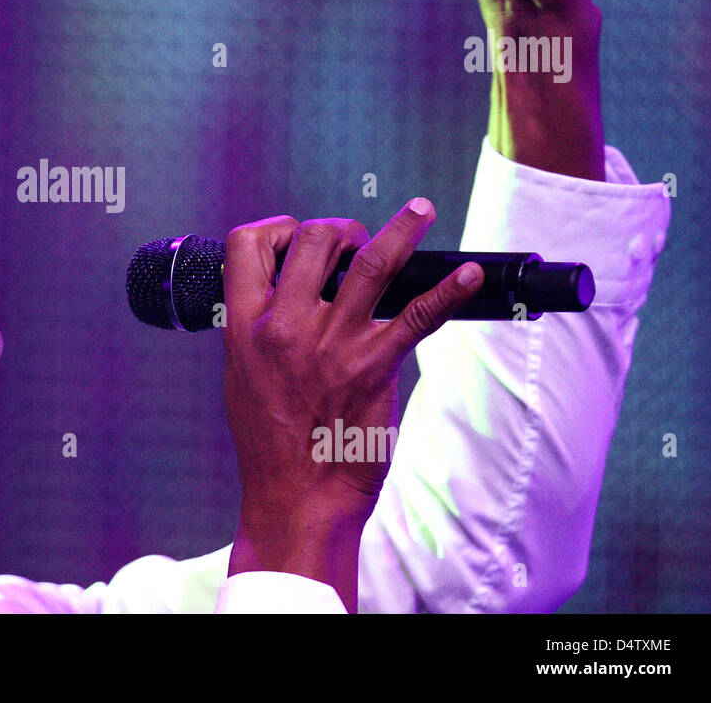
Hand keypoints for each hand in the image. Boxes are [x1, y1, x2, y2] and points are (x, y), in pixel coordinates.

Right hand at [222, 199, 482, 608]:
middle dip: (341, 230)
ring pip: (371, 263)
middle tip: (356, 243)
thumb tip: (283, 296)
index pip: (249, 245)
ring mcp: (333, 343)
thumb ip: (258, 331)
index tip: (298, 237)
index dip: (279, 230)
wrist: (296, 498)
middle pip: (315, 240)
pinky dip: (450, 290)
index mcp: (245, 327)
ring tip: (421, 211)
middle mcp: (286, 326)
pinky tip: (468, 276)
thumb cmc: (270, 446)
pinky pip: (420, 315)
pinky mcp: (375, 366)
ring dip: (402, 229)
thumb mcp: (242, 377)